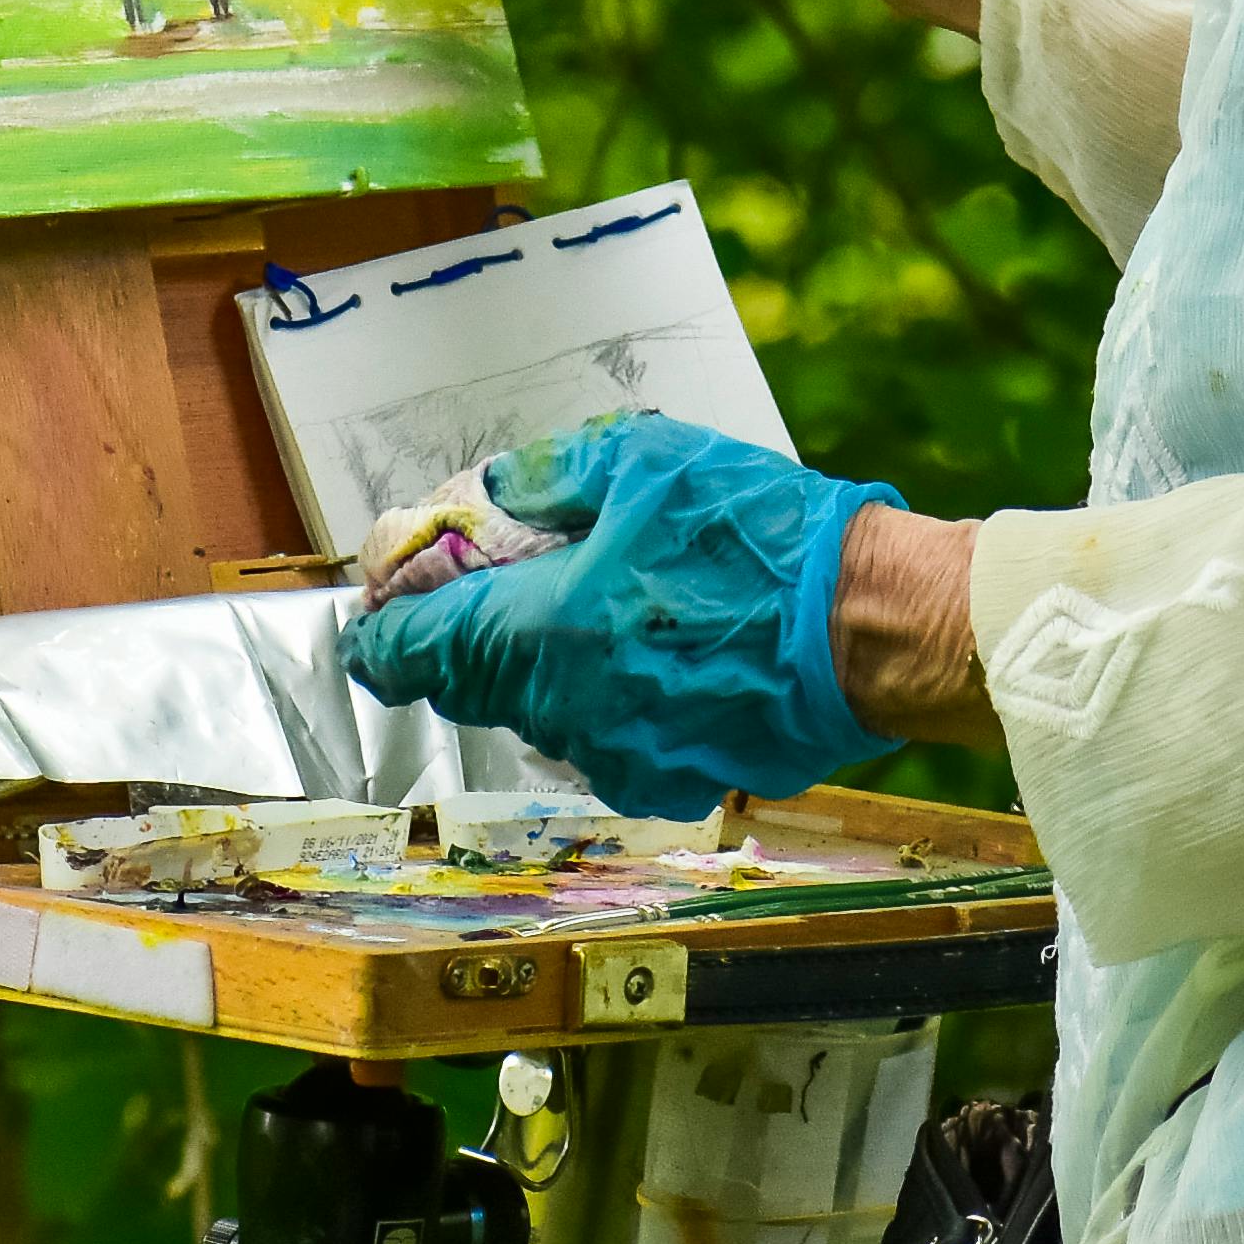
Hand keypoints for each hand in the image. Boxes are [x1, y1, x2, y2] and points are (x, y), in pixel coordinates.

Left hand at [337, 412, 899, 816]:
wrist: (868, 628)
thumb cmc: (760, 539)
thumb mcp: (644, 461)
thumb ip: (549, 477)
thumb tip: (493, 490)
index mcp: (539, 628)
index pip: (413, 650)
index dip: (382, 632)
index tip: (374, 617)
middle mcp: (563, 707)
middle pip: (471, 686)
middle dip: (466, 642)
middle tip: (495, 591)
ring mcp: (616, 755)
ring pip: (542, 713)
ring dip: (549, 668)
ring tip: (606, 610)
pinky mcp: (669, 782)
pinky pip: (607, 743)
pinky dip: (612, 704)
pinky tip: (661, 659)